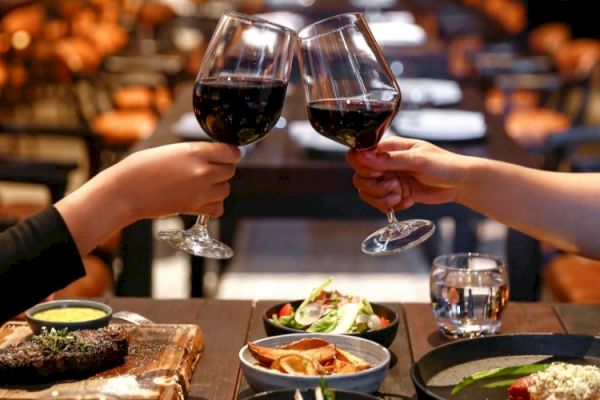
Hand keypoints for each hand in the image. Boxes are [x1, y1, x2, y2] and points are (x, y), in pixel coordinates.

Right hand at [110, 142, 240, 219]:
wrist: (125, 191)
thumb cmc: (142, 167)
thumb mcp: (172, 150)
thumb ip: (197, 153)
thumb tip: (215, 158)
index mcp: (196, 151)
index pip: (232, 152)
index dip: (230, 153)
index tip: (225, 155)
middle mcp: (202, 171)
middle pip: (230, 171)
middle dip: (221, 170)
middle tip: (206, 170)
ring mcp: (200, 192)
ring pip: (225, 190)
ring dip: (217, 187)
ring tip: (201, 185)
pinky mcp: (194, 208)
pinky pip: (217, 208)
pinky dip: (213, 205)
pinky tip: (201, 200)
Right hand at [345, 137, 469, 211]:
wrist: (459, 183)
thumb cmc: (443, 164)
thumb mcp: (417, 160)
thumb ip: (390, 159)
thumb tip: (364, 156)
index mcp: (388, 148)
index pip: (358, 154)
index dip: (364, 166)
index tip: (380, 173)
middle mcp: (384, 163)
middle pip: (359, 177)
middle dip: (375, 187)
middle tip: (396, 185)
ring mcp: (388, 179)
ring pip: (367, 192)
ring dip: (382, 198)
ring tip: (401, 195)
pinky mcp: (394, 194)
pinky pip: (379, 203)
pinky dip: (391, 206)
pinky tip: (407, 201)